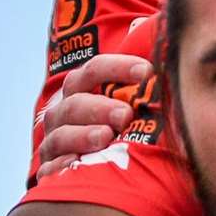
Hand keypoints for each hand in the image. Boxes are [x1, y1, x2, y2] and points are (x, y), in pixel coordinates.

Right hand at [37, 53, 153, 177]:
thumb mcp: (139, 107)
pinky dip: (62, 166)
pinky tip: (76, 164)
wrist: (113, 175)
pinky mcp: (51, 172)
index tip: (147, 72)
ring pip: (60, 135)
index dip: (118, 67)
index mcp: (83, 91)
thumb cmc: (129, 131)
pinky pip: (50, 169)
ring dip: (83, 135)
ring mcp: (55, 143)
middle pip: (75, 103)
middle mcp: (64, 114)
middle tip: (126, 114)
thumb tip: (164, 40)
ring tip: (106, 137)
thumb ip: (148, 84)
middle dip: (100, 107)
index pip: (94, 70)